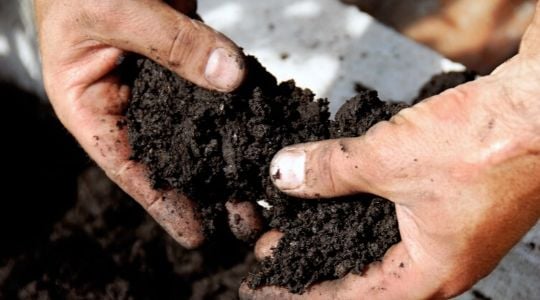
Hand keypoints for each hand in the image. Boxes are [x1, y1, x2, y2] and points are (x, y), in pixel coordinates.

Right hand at [35, 0, 255, 247]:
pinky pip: (215, 87)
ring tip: (260, 187)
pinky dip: (237, 109)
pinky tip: (260, 130)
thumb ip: (170, 42)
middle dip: (207, 188)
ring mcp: (159, 80)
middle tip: (246, 219)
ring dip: (228, 155)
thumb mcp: (113, 9)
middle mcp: (126, 100)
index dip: (162, 203)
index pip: (127, 166)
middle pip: (169, 155)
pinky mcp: (186, 57)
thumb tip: (231, 77)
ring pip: (197, 127)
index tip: (197, 234)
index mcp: (90, 103)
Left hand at [241, 5, 539, 298]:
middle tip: (275, 247)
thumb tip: (285, 173)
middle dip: (314, 259)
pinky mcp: (450, 200)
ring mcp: (448, 231)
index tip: (266, 283)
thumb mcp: (389, 159)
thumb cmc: (490, 144)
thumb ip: (331, 170)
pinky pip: (393, 213)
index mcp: (429, 272)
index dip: (299, 292)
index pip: (349, 299)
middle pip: (361, 273)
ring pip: (376, 241)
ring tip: (298, 218)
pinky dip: (360, 204)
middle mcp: (439, 260)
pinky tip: (340, 190)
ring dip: (335, 229)